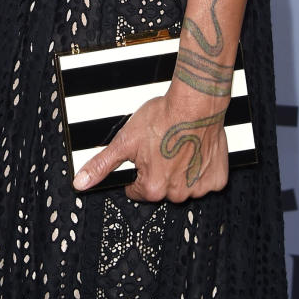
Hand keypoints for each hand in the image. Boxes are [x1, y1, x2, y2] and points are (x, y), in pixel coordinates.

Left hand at [72, 89, 229, 202]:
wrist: (195, 104)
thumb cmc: (163, 118)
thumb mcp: (125, 140)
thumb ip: (102, 164)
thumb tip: (81, 182)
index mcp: (152, 188)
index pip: (136, 190)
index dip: (136, 172)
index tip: (143, 157)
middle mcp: (176, 193)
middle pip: (161, 188)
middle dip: (159, 171)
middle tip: (161, 148)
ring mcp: (198, 188)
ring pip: (183, 185)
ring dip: (180, 170)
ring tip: (177, 146)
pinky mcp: (216, 179)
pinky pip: (205, 180)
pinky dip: (200, 168)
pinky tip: (194, 150)